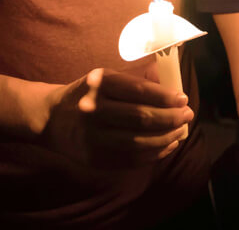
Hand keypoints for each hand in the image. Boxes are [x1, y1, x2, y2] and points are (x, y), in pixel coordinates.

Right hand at [42, 67, 191, 169]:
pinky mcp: (95, 159)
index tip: (183, 99)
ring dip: (166, 138)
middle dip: (170, 117)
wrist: (51, 119)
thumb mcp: (104, 78)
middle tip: (187, 115)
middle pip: (141, 118)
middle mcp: (93, 110)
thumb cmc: (87, 94)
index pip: (139, 91)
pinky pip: (131, 159)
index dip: (165, 97)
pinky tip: (167, 145)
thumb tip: (169, 82)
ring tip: (180, 131)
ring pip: (139, 142)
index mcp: (98, 85)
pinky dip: (154, 154)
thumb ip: (135, 81)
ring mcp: (93, 138)